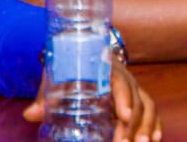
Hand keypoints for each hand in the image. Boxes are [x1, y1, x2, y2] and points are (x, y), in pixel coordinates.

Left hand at [23, 56, 162, 141]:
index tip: (122, 115)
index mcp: (106, 68)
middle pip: (136, 98)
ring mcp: (131, 88)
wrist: (78, 52)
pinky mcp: (134, 99)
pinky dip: (154, 123)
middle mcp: (124, 78)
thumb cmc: (68, 65)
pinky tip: (155, 139)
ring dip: (146, 125)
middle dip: (135, 122)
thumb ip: (46, 95)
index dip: (123, 97)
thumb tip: (31, 114)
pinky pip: (149, 109)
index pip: (120, 81)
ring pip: (147, 104)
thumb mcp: (56, 76)